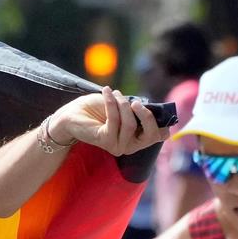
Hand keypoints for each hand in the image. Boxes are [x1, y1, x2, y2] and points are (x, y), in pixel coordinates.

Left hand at [49, 88, 166, 157]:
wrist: (74, 113)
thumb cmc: (100, 108)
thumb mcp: (124, 106)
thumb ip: (138, 109)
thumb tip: (151, 106)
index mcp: (139, 138)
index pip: (160, 135)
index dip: (163, 122)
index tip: (153, 107)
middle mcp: (131, 146)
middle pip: (151, 134)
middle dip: (146, 115)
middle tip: (135, 102)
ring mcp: (119, 146)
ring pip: (130, 123)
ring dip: (122, 104)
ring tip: (114, 93)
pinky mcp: (106, 142)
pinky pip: (115, 119)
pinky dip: (111, 102)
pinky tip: (107, 92)